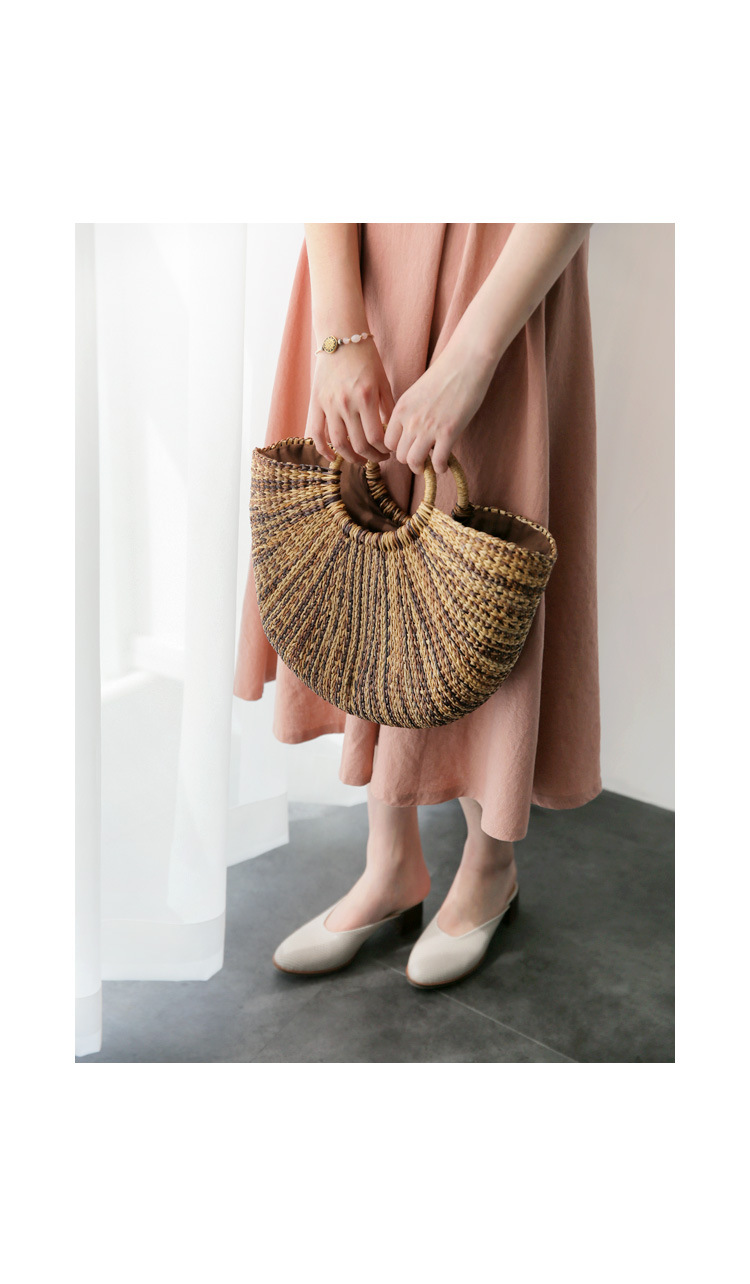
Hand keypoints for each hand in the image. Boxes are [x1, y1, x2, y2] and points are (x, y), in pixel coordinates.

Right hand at [306, 340, 395, 465]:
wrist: (341, 336)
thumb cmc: (366, 357)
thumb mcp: (383, 381)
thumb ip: (388, 408)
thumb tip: (391, 434)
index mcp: (367, 397)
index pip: (376, 438)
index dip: (384, 450)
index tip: (389, 452)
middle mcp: (347, 403)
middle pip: (359, 444)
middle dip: (371, 457)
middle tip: (378, 458)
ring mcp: (329, 404)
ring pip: (338, 443)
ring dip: (350, 457)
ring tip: (360, 459)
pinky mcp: (316, 402)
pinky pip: (316, 432)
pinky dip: (323, 449)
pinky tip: (333, 458)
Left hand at [383, 335, 494, 473]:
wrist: (466, 362)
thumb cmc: (445, 374)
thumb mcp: (417, 392)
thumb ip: (411, 412)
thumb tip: (411, 433)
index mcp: (401, 409)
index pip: (388, 441)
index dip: (397, 448)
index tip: (408, 448)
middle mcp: (411, 420)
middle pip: (399, 455)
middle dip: (409, 459)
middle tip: (421, 457)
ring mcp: (428, 427)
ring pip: (413, 462)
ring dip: (422, 467)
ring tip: (430, 464)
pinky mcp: (448, 432)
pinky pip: (438, 461)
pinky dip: (440, 467)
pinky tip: (444, 464)